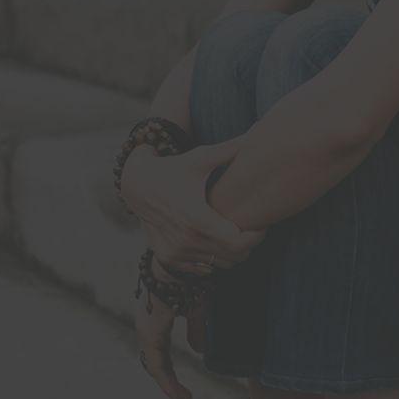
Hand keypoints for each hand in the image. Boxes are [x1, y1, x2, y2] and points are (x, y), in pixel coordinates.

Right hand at [121, 137, 267, 273]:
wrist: (136, 185)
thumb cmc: (174, 168)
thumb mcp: (200, 158)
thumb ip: (230, 149)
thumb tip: (259, 129)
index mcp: (198, 220)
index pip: (240, 243)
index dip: (256, 236)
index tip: (262, 224)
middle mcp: (186, 241)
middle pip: (235, 257)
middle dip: (249, 244)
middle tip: (252, 228)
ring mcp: (176, 253)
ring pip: (221, 265)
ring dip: (232, 253)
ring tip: (234, 232)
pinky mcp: (168, 259)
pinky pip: (203, 269)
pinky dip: (214, 259)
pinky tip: (214, 240)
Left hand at [133, 270, 205, 398]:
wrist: (184, 262)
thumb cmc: (191, 279)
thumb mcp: (197, 309)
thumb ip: (196, 330)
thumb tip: (199, 350)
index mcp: (156, 321)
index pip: (160, 352)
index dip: (169, 371)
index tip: (182, 388)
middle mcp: (148, 327)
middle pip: (156, 362)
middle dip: (168, 381)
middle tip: (183, 398)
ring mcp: (147, 330)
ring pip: (155, 365)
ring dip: (168, 384)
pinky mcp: (150, 332)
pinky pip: (156, 362)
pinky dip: (165, 380)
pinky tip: (176, 392)